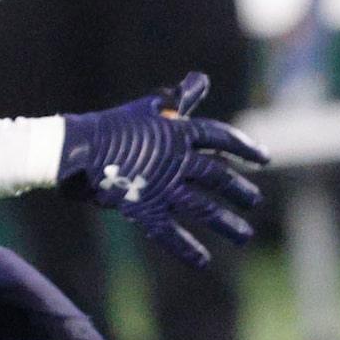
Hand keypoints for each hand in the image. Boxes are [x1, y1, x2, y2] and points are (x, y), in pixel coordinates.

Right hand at [58, 72, 270, 267]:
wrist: (76, 148)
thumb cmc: (114, 125)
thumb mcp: (150, 106)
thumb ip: (180, 97)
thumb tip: (201, 79)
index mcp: (180, 132)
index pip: (222, 138)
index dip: (245, 148)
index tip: (264, 158)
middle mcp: (178, 160)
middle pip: (218, 177)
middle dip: (239, 190)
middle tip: (255, 201)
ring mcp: (163, 186)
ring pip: (203, 208)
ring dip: (226, 223)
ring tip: (245, 237)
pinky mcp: (145, 208)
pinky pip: (169, 232)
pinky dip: (186, 248)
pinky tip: (204, 260)